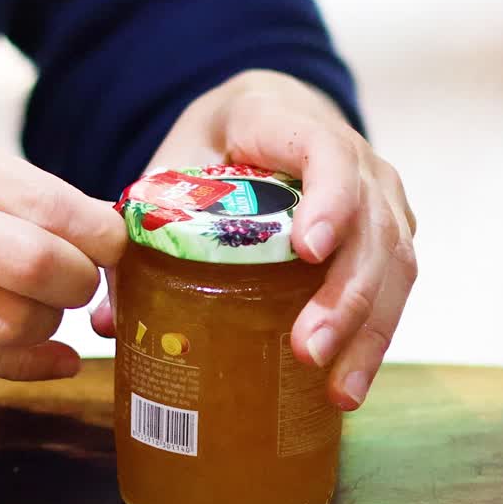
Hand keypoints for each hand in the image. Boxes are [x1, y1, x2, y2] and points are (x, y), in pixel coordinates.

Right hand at [0, 118, 125, 379]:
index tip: (110, 240)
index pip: (48, 207)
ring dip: (50, 321)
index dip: (101, 234)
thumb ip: (12, 186)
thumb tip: (102, 238)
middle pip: (34, 271)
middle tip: (78, 275)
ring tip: (37, 300)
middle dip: (81, 282)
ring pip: (12, 325)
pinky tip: (42, 346)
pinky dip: (26, 357)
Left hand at [90, 70, 416, 409]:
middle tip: (308, 348)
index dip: (327, 201)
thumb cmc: (218, 144)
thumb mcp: (174, 165)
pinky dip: (375, 338)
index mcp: (290, 126)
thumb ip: (142, 230)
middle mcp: (355, 159)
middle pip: (369, 226)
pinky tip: (348, 384)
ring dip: (367, 330)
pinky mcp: (389, 236)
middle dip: (344, 295)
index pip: (326, 154)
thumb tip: (107, 321)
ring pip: (392, 263)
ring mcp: (380, 198)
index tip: (307, 250)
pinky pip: (395, 287)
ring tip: (338, 387)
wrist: (268, 116)